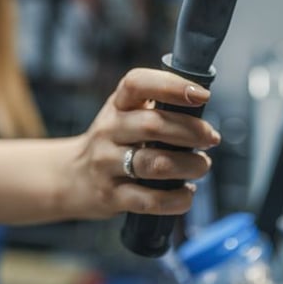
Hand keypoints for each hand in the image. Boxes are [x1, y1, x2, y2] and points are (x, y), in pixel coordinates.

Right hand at [62, 68, 220, 218]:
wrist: (71, 177)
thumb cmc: (112, 142)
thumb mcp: (125, 115)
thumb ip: (156, 108)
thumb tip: (201, 107)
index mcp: (116, 105)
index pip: (137, 83)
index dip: (172, 85)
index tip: (202, 95)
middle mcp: (108, 130)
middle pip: (154, 125)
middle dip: (192, 132)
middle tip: (211, 138)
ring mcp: (106, 164)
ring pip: (156, 164)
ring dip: (190, 165)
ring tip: (202, 165)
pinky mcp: (110, 195)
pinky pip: (150, 200)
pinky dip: (178, 198)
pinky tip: (187, 193)